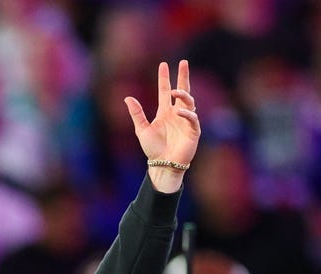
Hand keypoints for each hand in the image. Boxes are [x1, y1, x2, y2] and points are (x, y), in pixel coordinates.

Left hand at [125, 60, 199, 191]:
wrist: (162, 164)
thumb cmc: (153, 149)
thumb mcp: (142, 129)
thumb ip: (137, 114)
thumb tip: (127, 98)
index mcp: (165, 112)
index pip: (165, 91)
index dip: (164, 78)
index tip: (163, 65)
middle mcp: (177, 114)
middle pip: (182, 91)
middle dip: (183, 77)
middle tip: (184, 62)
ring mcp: (186, 121)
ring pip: (189, 102)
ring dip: (183, 95)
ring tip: (176, 91)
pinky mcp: (193, 131)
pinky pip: (192, 118)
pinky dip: (188, 113)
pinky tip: (181, 111)